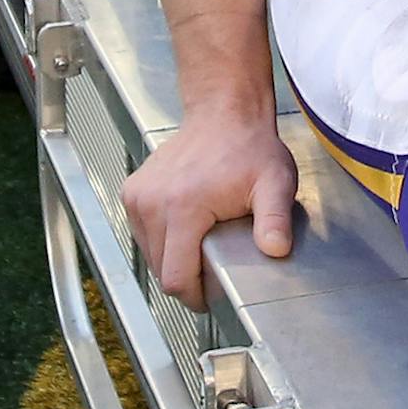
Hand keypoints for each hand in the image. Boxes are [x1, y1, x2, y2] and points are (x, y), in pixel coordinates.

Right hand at [122, 113, 298, 311]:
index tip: (211, 294)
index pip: (175, 277)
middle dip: (186, 277)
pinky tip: (186, 227)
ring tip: (201, 241)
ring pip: (149, 254)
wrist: (224, 114)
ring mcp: (137, 197)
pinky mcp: (131, 192)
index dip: (195, 294)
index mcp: (182, 207)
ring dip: (173, 257)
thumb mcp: (274, 184)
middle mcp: (151, 202)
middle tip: (214, 264)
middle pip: (160, 270)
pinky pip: (143, 234)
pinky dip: (162, 239)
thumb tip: (276, 249)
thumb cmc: (248, 147)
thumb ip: (275, 220)